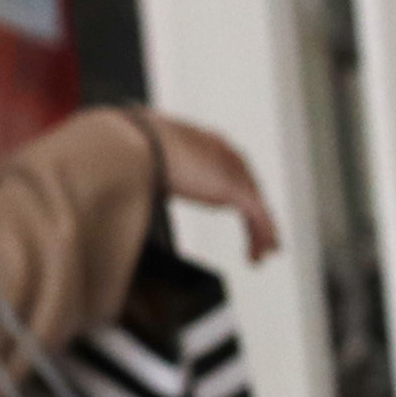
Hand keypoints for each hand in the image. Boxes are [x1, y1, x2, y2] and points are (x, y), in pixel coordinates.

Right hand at [149, 116, 277, 261]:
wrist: (136, 144)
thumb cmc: (132, 147)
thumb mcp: (149, 158)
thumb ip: (155, 170)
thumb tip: (137, 178)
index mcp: (206, 142)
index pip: (231, 170)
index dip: (239, 192)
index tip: (243, 210)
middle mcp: (224, 153)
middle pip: (249, 188)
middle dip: (255, 214)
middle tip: (258, 235)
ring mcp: (232, 169)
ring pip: (256, 205)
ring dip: (259, 232)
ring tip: (260, 254)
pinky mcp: (233, 188)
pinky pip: (257, 216)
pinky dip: (263, 235)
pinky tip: (261, 252)